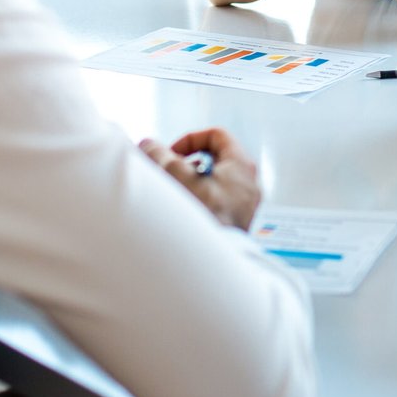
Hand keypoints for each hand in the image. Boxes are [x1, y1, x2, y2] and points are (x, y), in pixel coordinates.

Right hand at [139, 127, 261, 230]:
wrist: (212, 261)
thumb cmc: (200, 214)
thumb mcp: (175, 175)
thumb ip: (160, 155)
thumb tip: (147, 144)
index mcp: (242, 165)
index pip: (216, 136)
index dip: (190, 139)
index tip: (172, 155)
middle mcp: (249, 183)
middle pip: (216, 160)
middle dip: (187, 163)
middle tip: (168, 173)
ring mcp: (245, 205)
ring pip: (215, 183)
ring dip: (190, 183)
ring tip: (172, 192)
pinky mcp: (237, 224)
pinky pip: (217, 202)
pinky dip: (198, 200)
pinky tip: (182, 211)